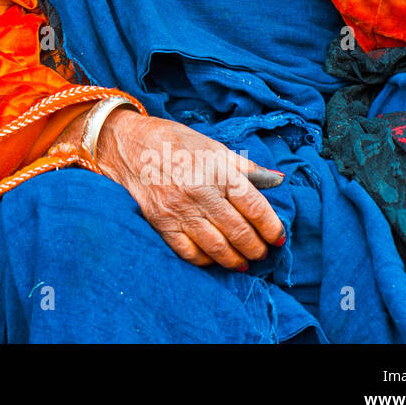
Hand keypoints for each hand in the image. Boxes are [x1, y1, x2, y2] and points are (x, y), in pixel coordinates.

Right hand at [85, 107, 286, 270]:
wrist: (127, 143)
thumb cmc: (173, 142)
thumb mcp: (211, 146)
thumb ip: (244, 167)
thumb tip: (276, 180)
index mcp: (217, 171)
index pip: (254, 206)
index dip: (270, 226)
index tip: (277, 236)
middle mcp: (199, 192)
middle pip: (238, 231)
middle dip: (255, 248)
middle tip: (261, 253)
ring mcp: (179, 209)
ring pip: (216, 246)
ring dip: (234, 259)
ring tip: (243, 262)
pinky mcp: (161, 222)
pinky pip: (188, 251)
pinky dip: (204, 261)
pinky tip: (212, 259)